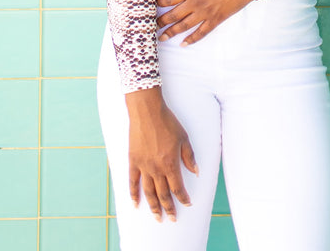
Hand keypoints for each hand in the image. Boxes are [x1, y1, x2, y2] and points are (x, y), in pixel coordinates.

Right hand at [125, 88, 197, 220]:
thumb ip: (189, 157)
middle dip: (169, 208)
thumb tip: (196, 171)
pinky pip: (132, 182)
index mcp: (170, 164)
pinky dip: (133, 194)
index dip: (183, 198)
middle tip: (172, 219)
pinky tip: (136, 204)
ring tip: (157, 218)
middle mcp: (156, 168)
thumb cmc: (167, 122)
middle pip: (163, 194)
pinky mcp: (133, 161)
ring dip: (153, 207)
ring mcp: (143, 166)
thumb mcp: (184, 138)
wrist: (147, 111)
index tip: (187, 204)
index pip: (177, 188)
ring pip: (149, 192)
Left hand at [156, 0, 255, 44]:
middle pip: (174, 15)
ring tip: (162, 38)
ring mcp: (205, 13)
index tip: (153, 5)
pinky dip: (192, 39)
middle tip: (152, 25)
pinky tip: (184, 44)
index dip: (159, 3)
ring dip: (171, 32)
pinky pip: (201, 33)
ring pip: (184, 26)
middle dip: (161, 21)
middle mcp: (195, 3)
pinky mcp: (215, 20)